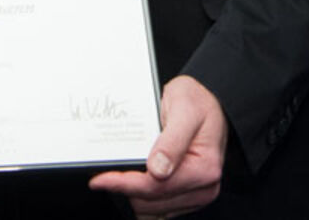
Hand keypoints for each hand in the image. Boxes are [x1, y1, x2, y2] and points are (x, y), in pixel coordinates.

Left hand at [89, 75, 226, 216]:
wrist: (209, 100)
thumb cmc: (197, 101)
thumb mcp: (184, 110)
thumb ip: (172, 140)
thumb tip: (157, 170)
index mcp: (204, 168)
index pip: (155, 187)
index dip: (124, 184)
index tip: (100, 180)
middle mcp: (203, 187)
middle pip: (151, 202)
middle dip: (127, 188)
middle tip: (108, 171)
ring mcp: (196, 194)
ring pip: (153, 210)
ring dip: (134, 195)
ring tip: (121, 174)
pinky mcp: (189, 197)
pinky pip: (159, 208)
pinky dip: (143, 197)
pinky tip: (135, 180)